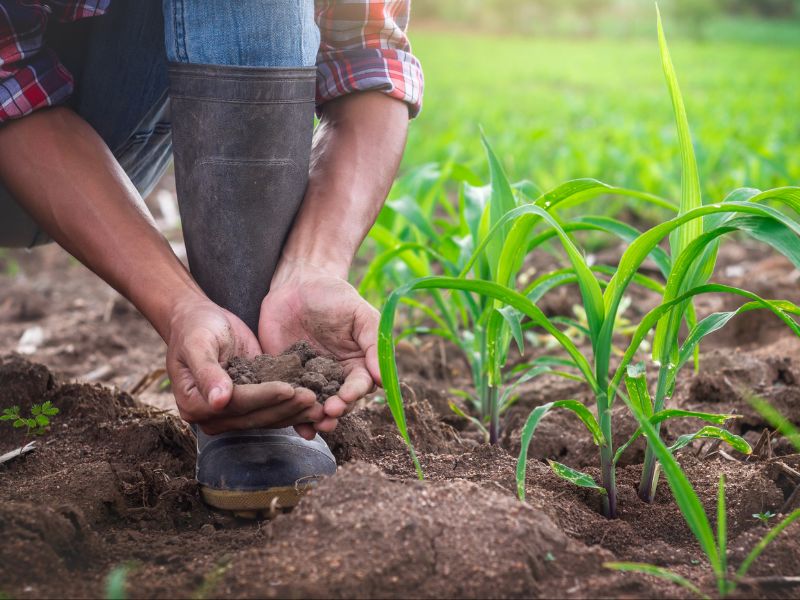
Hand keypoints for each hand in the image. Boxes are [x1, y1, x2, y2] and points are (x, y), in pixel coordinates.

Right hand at [166, 296, 323, 434]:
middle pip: (255, 416)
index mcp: (195, 404)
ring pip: (267, 418)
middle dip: (285, 407)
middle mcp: (213, 416)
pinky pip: (273, 410)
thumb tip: (218, 401)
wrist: (199, 321)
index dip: (263, 397)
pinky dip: (293, 407)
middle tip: (312, 398)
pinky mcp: (250, 405)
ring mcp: (233, 413)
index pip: (236, 404)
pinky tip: (314, 403)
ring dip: (294, 412)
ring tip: (318, 403)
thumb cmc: (195, 328)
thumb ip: (207, 372)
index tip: (288, 388)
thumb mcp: (198, 344)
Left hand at [259, 261, 380, 435]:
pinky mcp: (286, 379)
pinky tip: (294, 427)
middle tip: (328, 414)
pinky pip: (290, 400)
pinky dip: (292, 415)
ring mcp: (310, 380)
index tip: (347, 397)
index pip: (360, 385)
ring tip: (312, 425)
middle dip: (335, 411)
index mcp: (357, 363)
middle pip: (339, 402)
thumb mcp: (359, 313)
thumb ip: (374, 342)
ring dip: (316, 419)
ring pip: (316, 407)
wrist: (296, 285)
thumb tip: (382, 377)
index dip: (354, 393)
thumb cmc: (333, 295)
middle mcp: (335, 377)